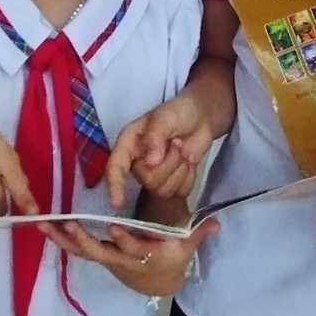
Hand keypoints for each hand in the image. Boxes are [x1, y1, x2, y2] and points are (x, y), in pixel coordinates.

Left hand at [52, 217, 215, 297]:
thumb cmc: (172, 259)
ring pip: (81, 251)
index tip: (115, 229)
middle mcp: (122, 260)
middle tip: (68, 224)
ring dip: (61, 240)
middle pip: (99, 252)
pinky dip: (60, 239)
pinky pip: (76, 249)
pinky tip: (44, 227)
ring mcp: (107, 259)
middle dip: (83, 240)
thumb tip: (216, 223)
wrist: (157, 282)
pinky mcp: (98, 256)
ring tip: (43, 225)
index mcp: (145, 256)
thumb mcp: (187, 247)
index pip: (134, 249)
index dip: (125, 241)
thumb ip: (199, 233)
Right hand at [103, 90, 214, 206]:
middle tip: (177, 142)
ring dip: (181, 169)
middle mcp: (138, 163)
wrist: (200, 117)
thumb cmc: (178, 112)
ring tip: (183, 150)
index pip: (115, 168)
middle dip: (170, 162)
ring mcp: (155, 175)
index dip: (115, 187)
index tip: (117, 203)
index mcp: (129, 144)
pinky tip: (189, 161)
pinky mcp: (172, 183)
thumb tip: (151, 162)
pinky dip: (190, 176)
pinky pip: (180, 192)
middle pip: (148, 181)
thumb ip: (155, 136)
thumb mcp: (165, 117)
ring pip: (164, 190)